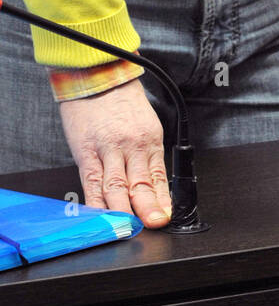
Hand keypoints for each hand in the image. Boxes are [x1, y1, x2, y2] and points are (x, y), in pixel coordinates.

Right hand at [59, 79, 171, 228]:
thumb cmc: (120, 103)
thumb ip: (148, 156)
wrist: (95, 78)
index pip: (159, 176)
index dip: (162, 199)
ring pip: (116, 187)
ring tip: (129, 228)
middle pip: (140, 183)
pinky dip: (96, 202)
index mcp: (150, 139)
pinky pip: (91, 182)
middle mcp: (132, 145)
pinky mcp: (86, 152)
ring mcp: (108, 150)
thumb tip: (155, 187)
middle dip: (147, 208)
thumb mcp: (144, 125)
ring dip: (123, 211)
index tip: (165, 216)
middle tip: (153, 225)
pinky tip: (100, 216)